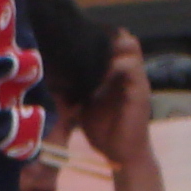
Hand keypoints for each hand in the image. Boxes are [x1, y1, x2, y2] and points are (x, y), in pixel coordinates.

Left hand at [74, 33, 153, 171]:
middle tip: (83, 43)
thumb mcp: (84, 106)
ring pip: (130, 46)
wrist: (123, 155)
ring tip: (91, 56)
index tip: (77, 36)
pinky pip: (131, 67)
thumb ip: (75, 91)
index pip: (113, 41)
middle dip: (106, 36)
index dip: (99, 35)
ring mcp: (136, 79)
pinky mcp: (140, 90)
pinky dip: (116, 66)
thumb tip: (51, 80)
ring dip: (111, 47)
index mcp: (117, 73)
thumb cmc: (105, 132)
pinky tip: (99, 75)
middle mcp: (129, 72)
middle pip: (124, 37)